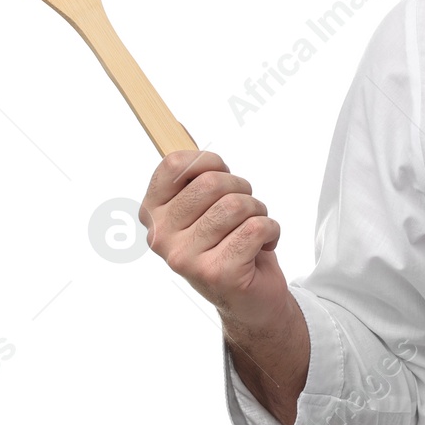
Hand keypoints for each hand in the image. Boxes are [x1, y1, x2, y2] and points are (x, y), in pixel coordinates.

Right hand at [139, 149, 289, 332]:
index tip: (221, 176)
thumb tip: (177, 126)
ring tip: (253, 231)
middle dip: (242, 190)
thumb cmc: (229, 243)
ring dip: (259, 212)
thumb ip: (192, 172)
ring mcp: (185, 258)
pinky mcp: (216, 272)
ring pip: (237, 205)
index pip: (174, 164)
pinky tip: (262, 247)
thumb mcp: (204, 206)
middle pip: (212, 183)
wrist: (250, 298)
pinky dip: (272, 231)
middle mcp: (160, 237)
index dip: (209, 162)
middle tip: (245, 212)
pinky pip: (257, 228)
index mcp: (152, 214)